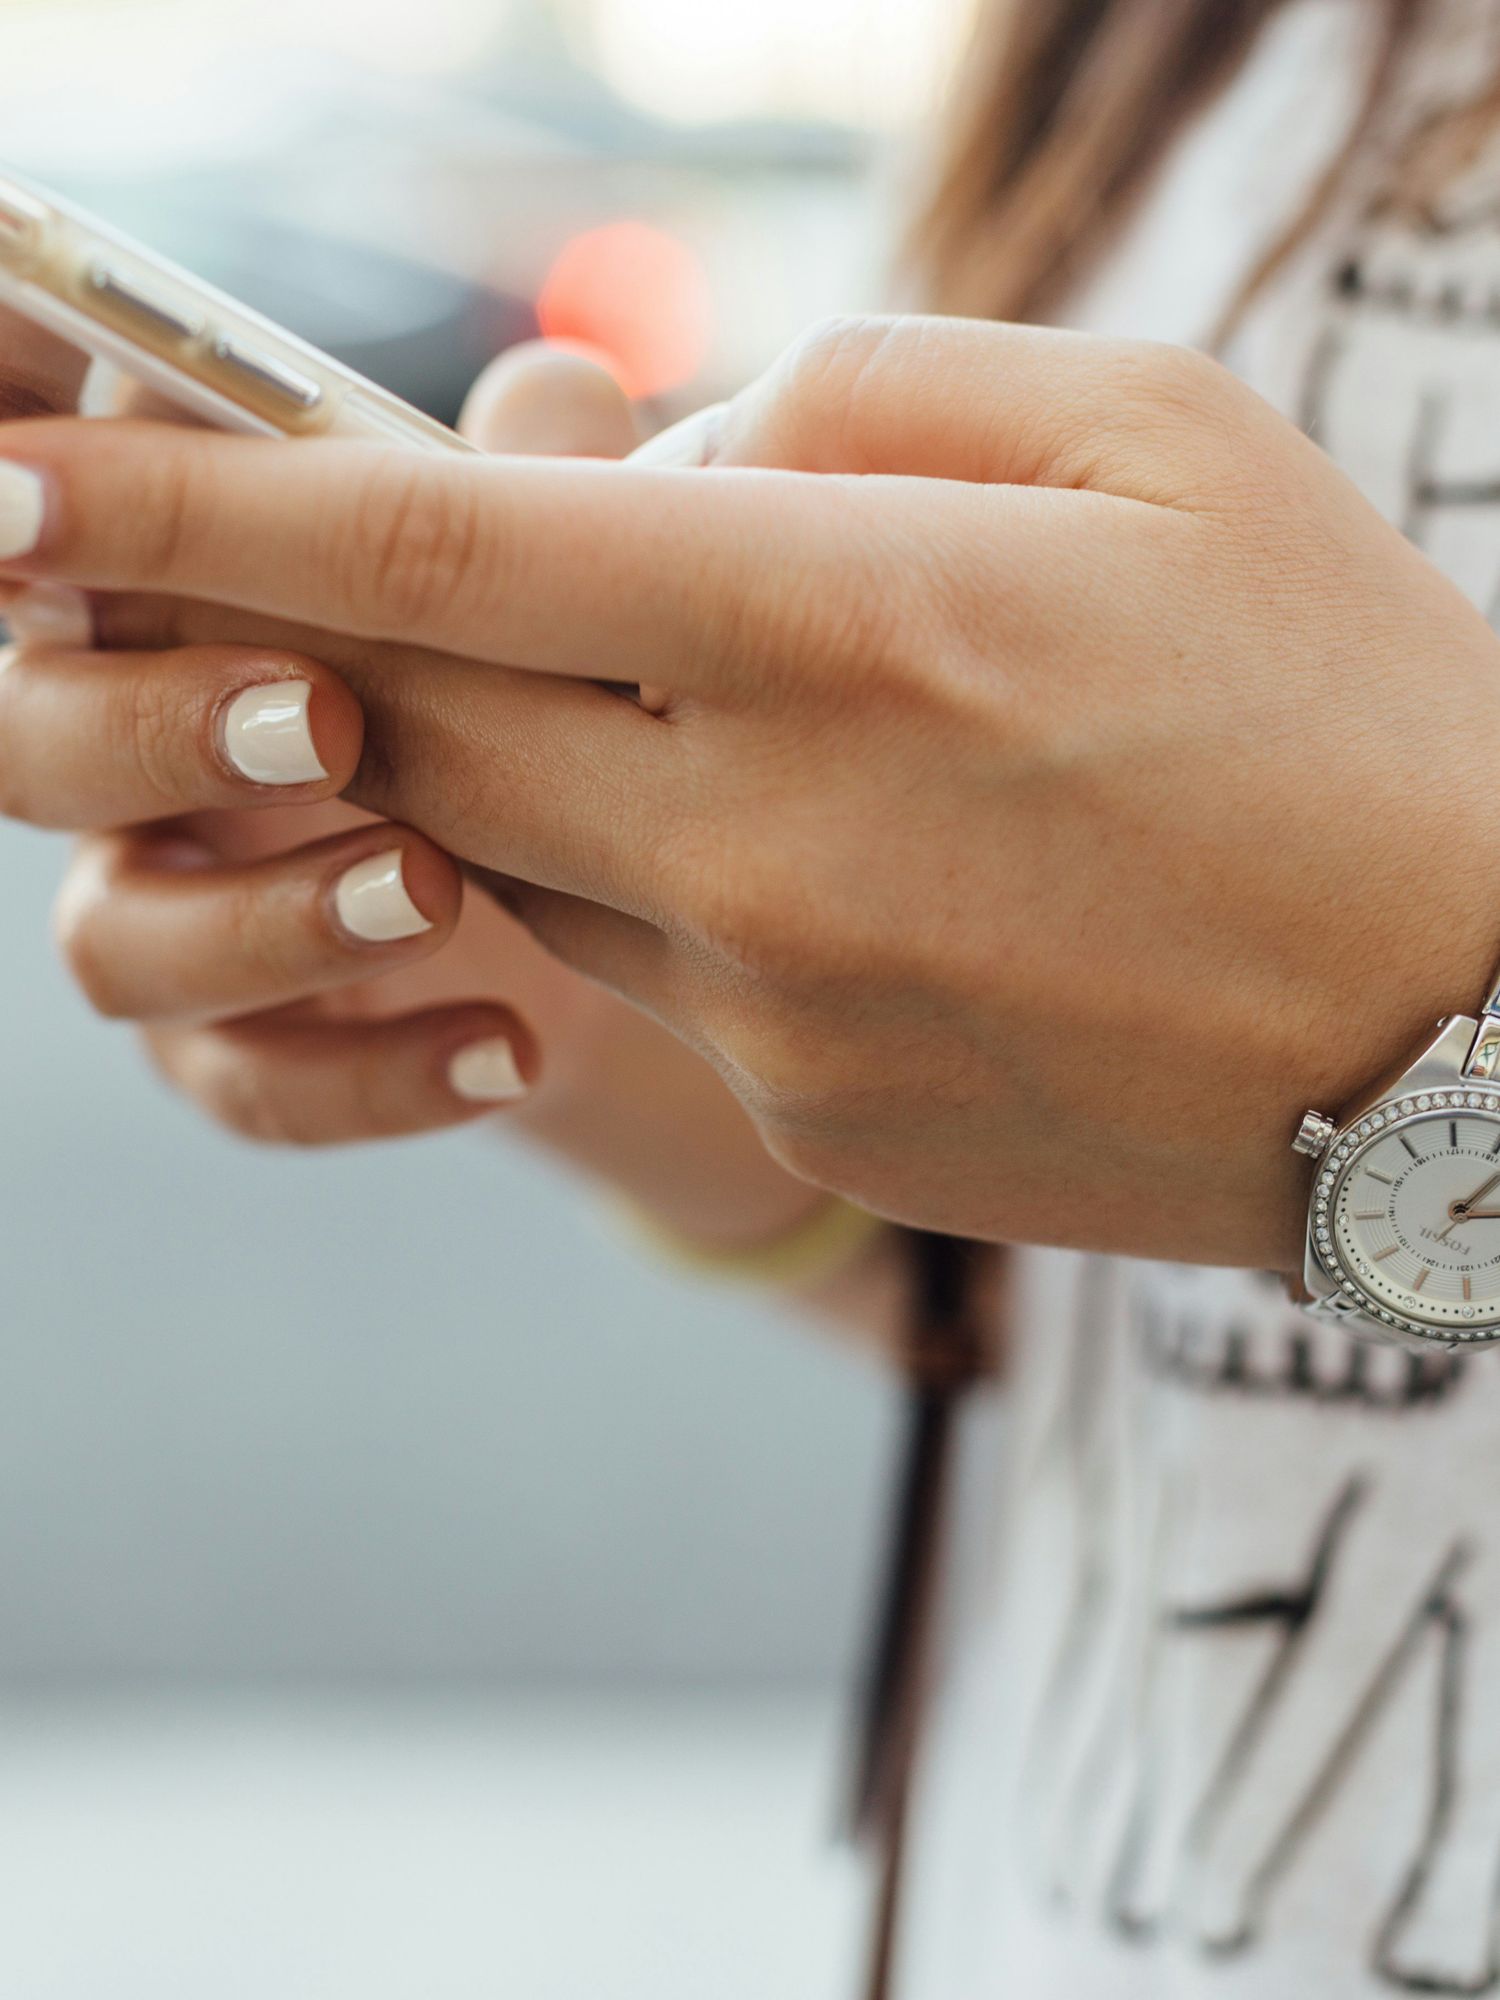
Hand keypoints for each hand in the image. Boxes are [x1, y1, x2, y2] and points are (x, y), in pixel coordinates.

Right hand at [0, 346, 832, 1252]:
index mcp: (171, 587)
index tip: (32, 483)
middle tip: (323, 718)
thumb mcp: (564, 572)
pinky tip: (511, 1047)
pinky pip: (245, 1083)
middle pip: (29, 736)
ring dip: (262, 920)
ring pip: (111, 942)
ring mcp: (173, 901)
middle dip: (154, 725)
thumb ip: (539, 486)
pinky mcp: (239, 1040)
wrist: (616, 894)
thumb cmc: (551, 675)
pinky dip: (372, 1075)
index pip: (38, 527)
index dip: (16, 495)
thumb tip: (560, 392)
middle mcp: (132, 740)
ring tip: (432, 891)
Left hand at [6, 315, 1499, 1267]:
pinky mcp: (817, 1113)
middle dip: (309, 635)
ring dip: (517, 752)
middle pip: (417, 717)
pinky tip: (824, 841)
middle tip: (277, 569)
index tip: (31, 477)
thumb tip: (648, 453)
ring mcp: (783, 1004)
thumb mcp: (1150, 435)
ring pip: (515, 851)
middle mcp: (774, 833)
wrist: (1481, 1016)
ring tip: (683, 687)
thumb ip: (857, 396)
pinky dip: (659, 872)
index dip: (206, 502)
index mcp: (853, 620)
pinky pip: (648, 969)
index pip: (439, 547)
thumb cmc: (1347, 691)